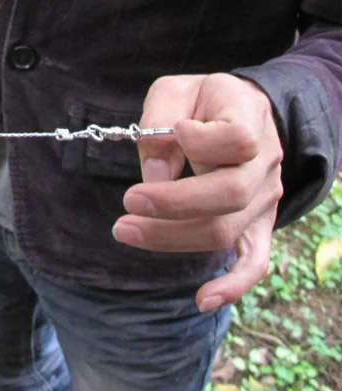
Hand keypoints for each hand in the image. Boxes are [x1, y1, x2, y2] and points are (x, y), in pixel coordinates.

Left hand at [112, 73, 283, 312]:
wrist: (239, 111)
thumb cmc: (200, 99)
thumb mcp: (176, 90)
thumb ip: (161, 121)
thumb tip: (154, 175)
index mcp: (249, 119)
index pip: (237, 140)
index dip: (202, 141)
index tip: (175, 130)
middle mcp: (265, 163)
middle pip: (229, 195)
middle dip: (172, 204)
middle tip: (127, 201)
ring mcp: (265, 198)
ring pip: (227, 230)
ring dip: (173, 236)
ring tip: (124, 230)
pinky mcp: (257, 223)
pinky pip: (254, 261)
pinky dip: (233, 285)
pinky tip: (202, 300)